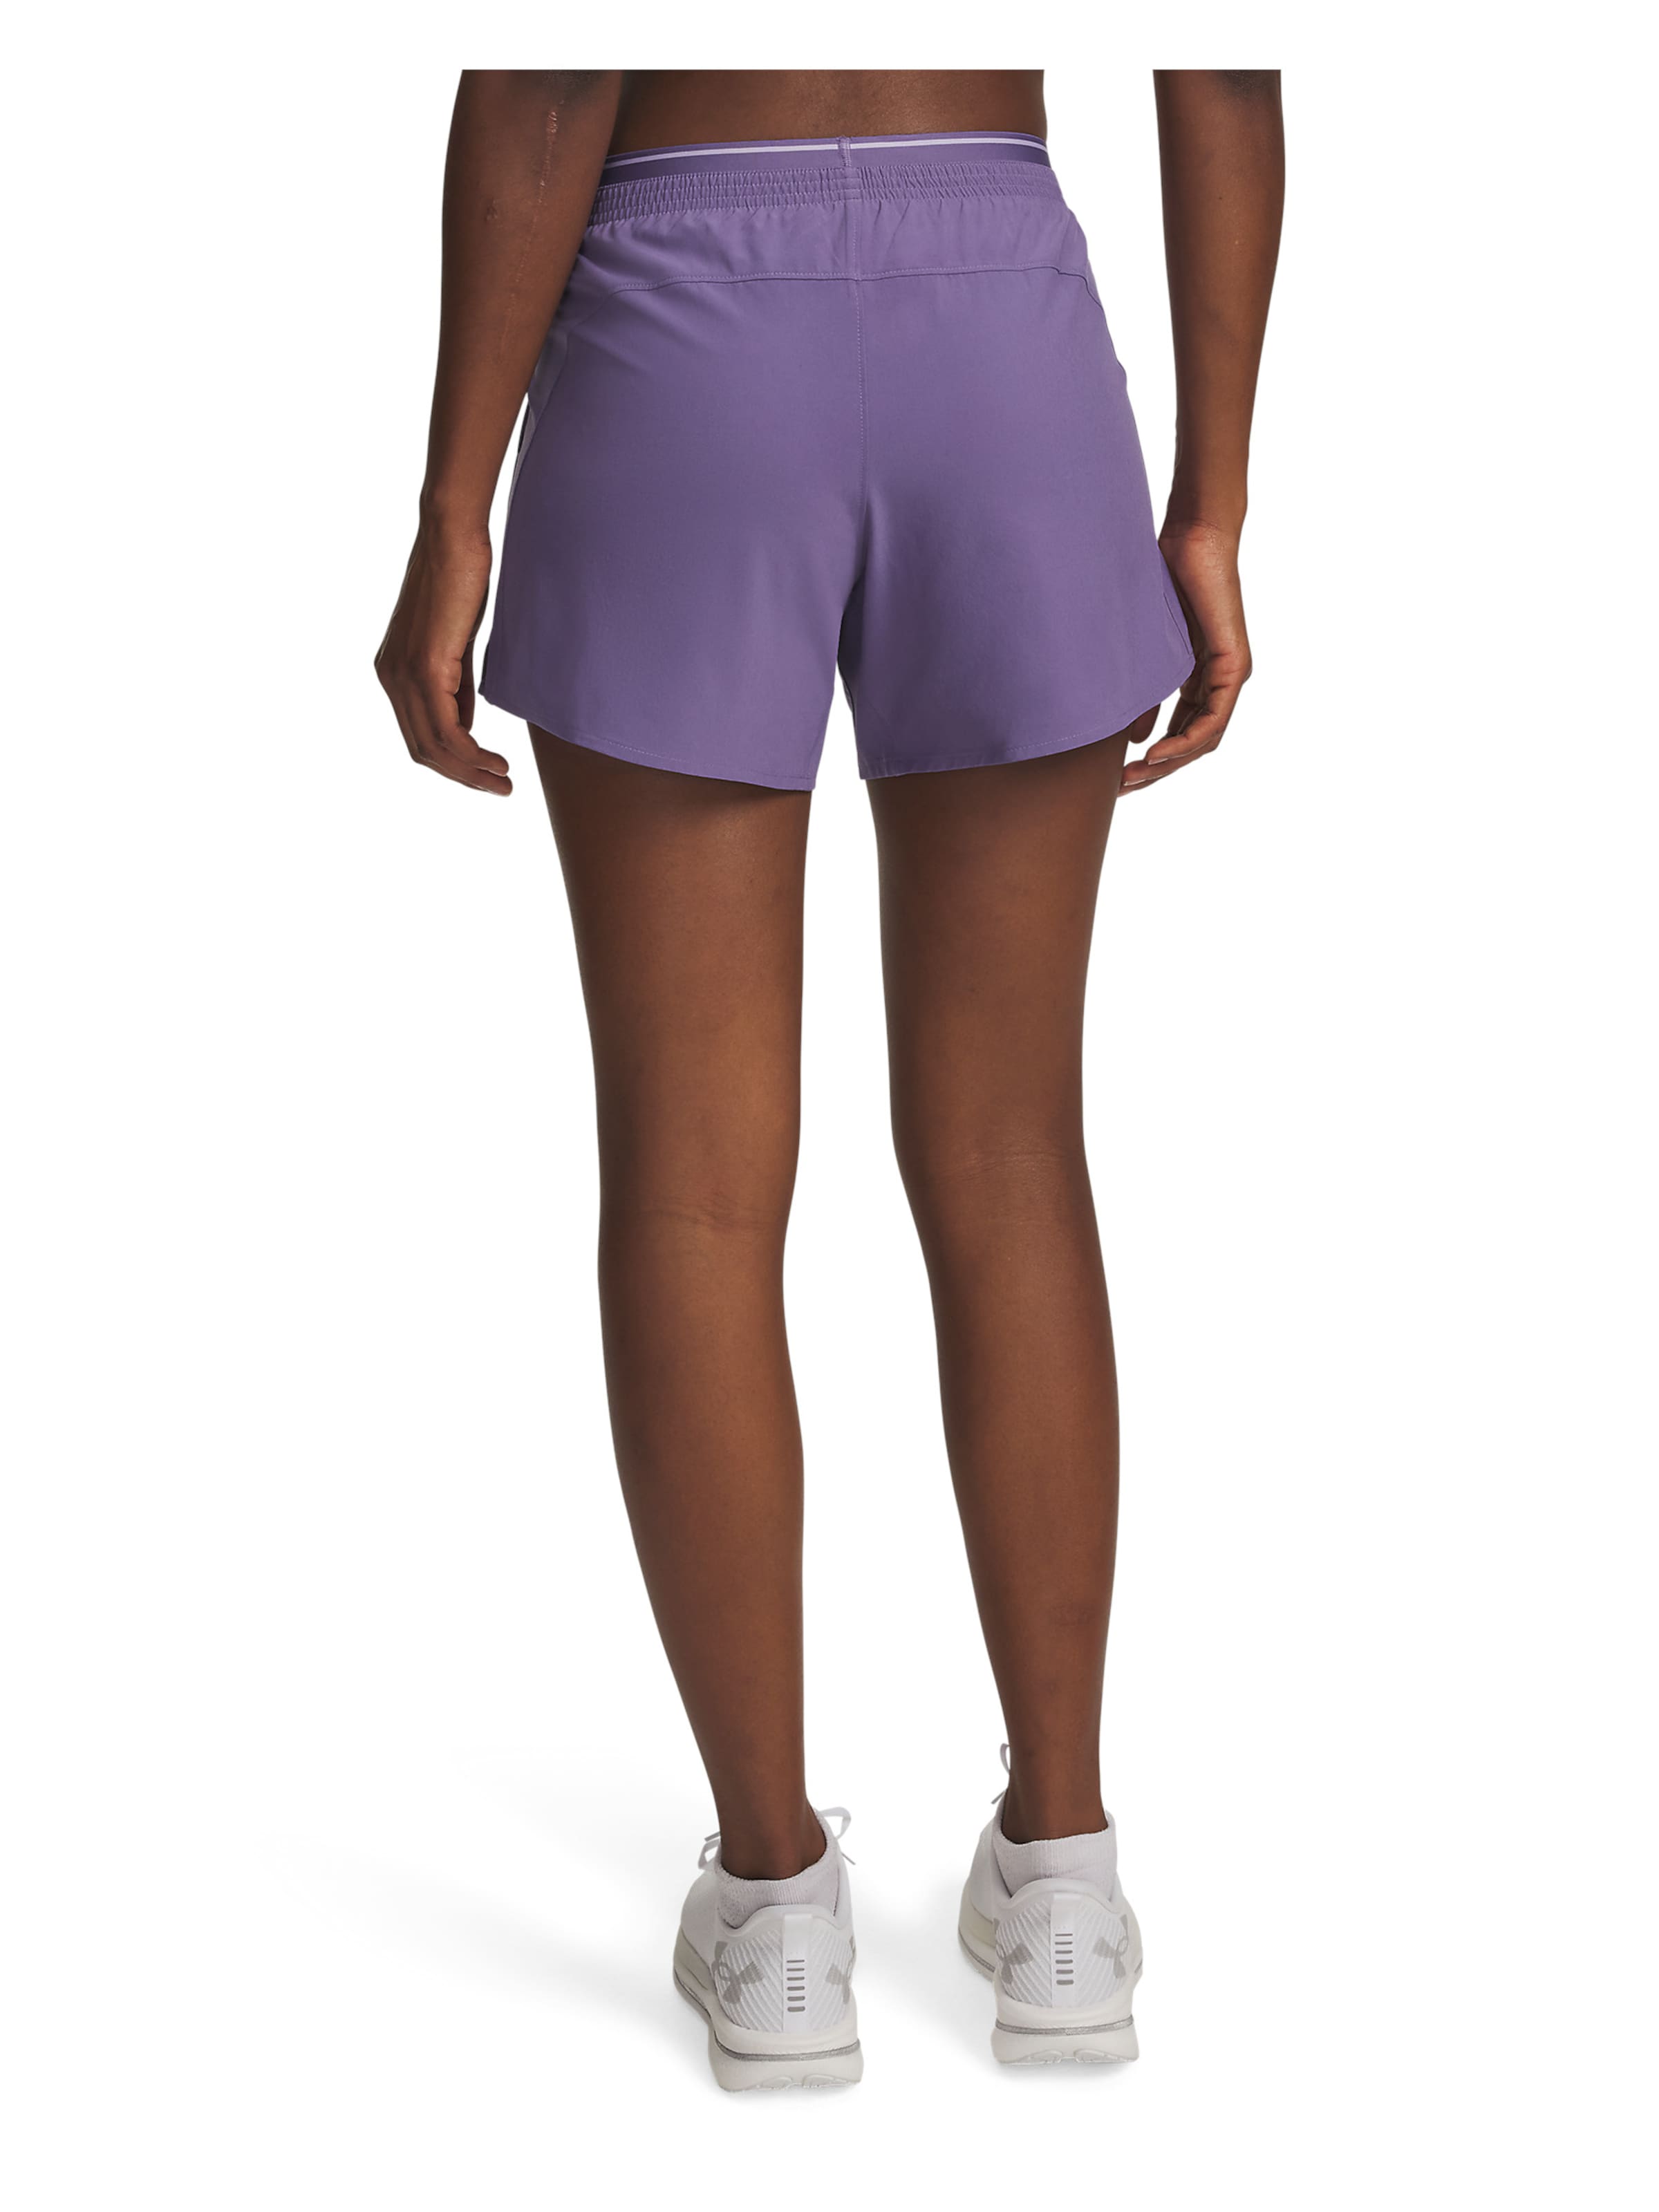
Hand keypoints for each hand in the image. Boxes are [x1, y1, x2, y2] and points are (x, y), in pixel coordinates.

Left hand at [374, 525, 510, 794]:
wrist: (453, 537)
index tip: (486, 773)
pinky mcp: (424, 667)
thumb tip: (463, 723)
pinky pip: (445, 730)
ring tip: (502, 781)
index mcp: (393, 671)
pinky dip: (470, 754)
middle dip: (462, 777)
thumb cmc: (461, 579)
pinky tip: (493, 761)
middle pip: (422, 749)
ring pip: (433, 747)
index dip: (452, 763)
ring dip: (470, 772)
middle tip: (499, 787)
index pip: (418, 735)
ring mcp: (403, 674)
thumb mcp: (457, 644)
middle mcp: (390, 676)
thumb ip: (455, 685)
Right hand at [1120, 520, 1252, 793]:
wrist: (1192, 537)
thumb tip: (1134, 736)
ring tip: (1134, 777)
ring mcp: (1230, 675)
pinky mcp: (1234, 664)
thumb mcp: (1146, 648)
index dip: (1152, 762)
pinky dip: (1185, 740)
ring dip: (1169, 764)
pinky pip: (1213, 718)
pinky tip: (1156, 754)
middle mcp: (1219, 682)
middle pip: (1192, 745)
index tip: (1117, 777)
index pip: (1181, 734)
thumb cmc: (1164, 578)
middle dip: (1156, 772)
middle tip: (1121, 789)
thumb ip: (1143, 691)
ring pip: (1204, 739)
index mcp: (1199, 679)